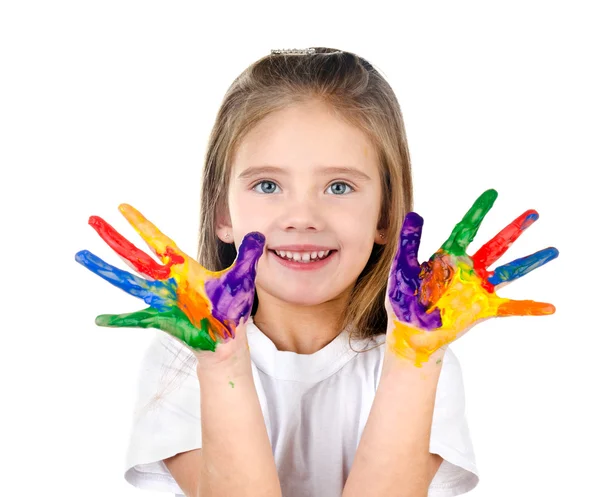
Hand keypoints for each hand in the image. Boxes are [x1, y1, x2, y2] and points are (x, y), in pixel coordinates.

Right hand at [75, 204, 264, 363]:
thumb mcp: (242, 277)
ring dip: (105, 269)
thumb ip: (249, 254)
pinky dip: (120, 320)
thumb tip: (260, 233)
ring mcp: (162, 299)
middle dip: (114, 237)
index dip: (141, 223)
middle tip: (92, 219)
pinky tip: (99, 319)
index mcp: (183, 267)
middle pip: (135, 254)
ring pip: (129, 280)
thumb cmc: (232, 307)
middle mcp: (168, 280)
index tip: (122, 207)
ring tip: (81, 256)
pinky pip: (137, 319)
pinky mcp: (163, 319)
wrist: (229, 337)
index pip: (158, 239)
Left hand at [385, 189, 558, 366]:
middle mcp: (467, 269)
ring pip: (509, 271)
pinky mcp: (481, 309)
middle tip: (533, 213)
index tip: (491, 193)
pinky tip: (549, 307)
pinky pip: (509, 308)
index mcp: (448, 256)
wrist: (408, 330)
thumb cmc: (403, 298)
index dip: (478, 212)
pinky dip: (528, 308)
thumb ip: (409, 243)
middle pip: (495, 244)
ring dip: (530, 261)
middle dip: (514, 229)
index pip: (466, 229)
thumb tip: (414, 215)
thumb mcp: (403, 268)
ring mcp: (476, 288)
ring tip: (553, 251)